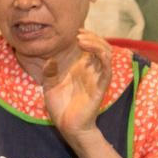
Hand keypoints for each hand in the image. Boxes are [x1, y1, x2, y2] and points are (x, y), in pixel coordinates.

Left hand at [42, 30, 111, 144]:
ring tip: (81, 39)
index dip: (86, 35)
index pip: (91, 46)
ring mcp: (97, 78)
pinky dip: (102, 57)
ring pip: (106, 54)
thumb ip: (50, 71)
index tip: (74, 30)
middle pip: (101, 46)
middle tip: (77, 33)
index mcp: (81, 68)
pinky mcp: (100, 88)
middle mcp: (91, 71)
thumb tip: (49, 59)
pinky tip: (92, 51)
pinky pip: (107, 70)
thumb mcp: (50, 84)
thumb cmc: (60, 106)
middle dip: (92, 36)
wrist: (67, 126)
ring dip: (96, 43)